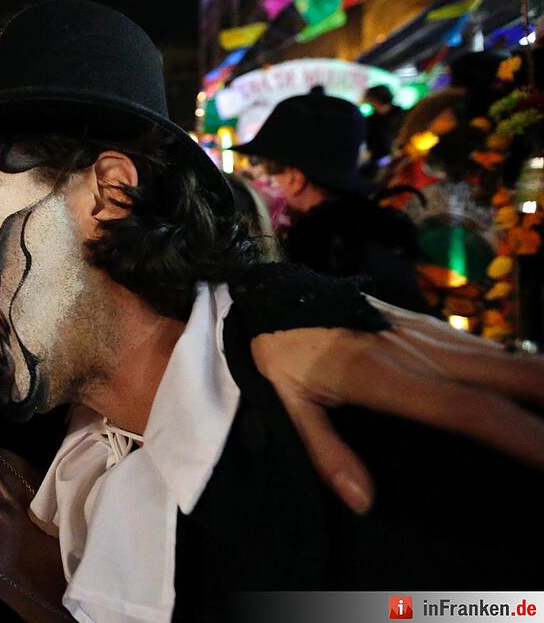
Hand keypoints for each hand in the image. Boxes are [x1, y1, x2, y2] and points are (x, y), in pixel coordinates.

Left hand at [251, 297, 543, 513]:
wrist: (278, 293)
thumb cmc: (282, 352)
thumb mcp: (288, 402)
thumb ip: (325, 452)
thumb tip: (362, 501)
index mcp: (383, 374)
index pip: (466, 408)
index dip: (518, 433)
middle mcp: (419, 350)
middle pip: (508, 374)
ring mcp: (430, 334)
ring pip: (507, 356)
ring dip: (540, 383)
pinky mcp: (431, 325)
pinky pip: (490, 348)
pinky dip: (522, 369)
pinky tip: (536, 389)